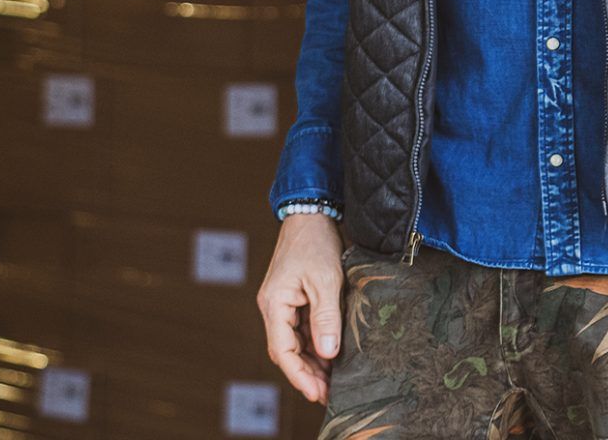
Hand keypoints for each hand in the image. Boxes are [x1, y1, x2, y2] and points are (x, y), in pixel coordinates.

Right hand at [255, 214, 344, 404]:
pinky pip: (302, 330)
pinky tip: (332, 356)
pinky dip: (315, 344)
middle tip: (330, 393)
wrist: (311, 213)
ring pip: (295, 343)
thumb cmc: (315, 242)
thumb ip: (326, 317)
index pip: (282, 350)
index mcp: (274, 304)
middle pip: (287, 351)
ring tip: (333, 380)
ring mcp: (283, 304)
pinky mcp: (294, 299)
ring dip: (312, 362)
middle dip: (307, 374)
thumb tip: (328, 353)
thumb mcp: (326, 279)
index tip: (316, 393)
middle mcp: (274, 307)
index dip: (299, 375)